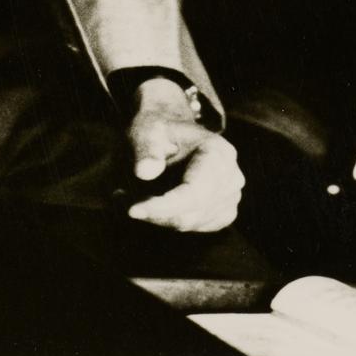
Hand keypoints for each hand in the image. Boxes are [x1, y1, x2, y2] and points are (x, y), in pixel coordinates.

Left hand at [125, 79, 244, 232]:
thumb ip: (145, 149)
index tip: (132, 210)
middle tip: (124, 202)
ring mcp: (231, 197)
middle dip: (156, 212)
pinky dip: (170, 220)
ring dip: (159, 216)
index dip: (164, 206)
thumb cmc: (159, 129)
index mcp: (218, 152)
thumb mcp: (146, 130)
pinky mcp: (223, 212)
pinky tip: (153, 203)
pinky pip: (195, 226)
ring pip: (191, 222)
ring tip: (133, 197)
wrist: (172, 131)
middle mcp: (232, 177)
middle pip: (193, 211)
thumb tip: (144, 172)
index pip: (194, 192)